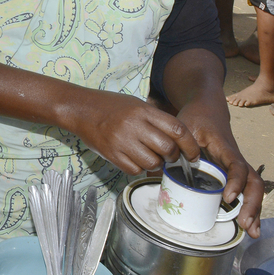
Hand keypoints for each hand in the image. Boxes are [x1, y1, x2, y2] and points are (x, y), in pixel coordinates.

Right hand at [64, 89, 201, 175]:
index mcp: (143, 111)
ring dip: (156, 164)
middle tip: (170, 156)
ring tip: (151, 157)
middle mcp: (133, 125)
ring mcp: (121, 141)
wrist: (80, 108)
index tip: (193, 154)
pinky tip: (135, 159)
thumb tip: (180, 140)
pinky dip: (139, 168)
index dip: (190, 145)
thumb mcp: (136, 104)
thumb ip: (157, 119)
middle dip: (173, 157)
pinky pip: (135, 170)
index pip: (177, 129)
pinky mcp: (111, 154)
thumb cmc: (111, 106)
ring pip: (152, 163)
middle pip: (167, 148)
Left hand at [176, 98, 264, 236]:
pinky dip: (249, 207)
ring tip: (252, 232)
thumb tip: (160, 170)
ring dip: (255, 210)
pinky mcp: (233, 173)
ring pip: (253, 188)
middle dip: (252, 204)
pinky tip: (248, 225)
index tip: (228, 197)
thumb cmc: (195, 118)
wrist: (207, 108)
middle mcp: (235, 159)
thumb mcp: (184, 127)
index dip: (235, 181)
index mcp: (225, 148)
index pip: (237, 166)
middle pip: (254, 182)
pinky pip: (246, 190)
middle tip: (245, 224)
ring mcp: (236, 167)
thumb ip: (176, 146)